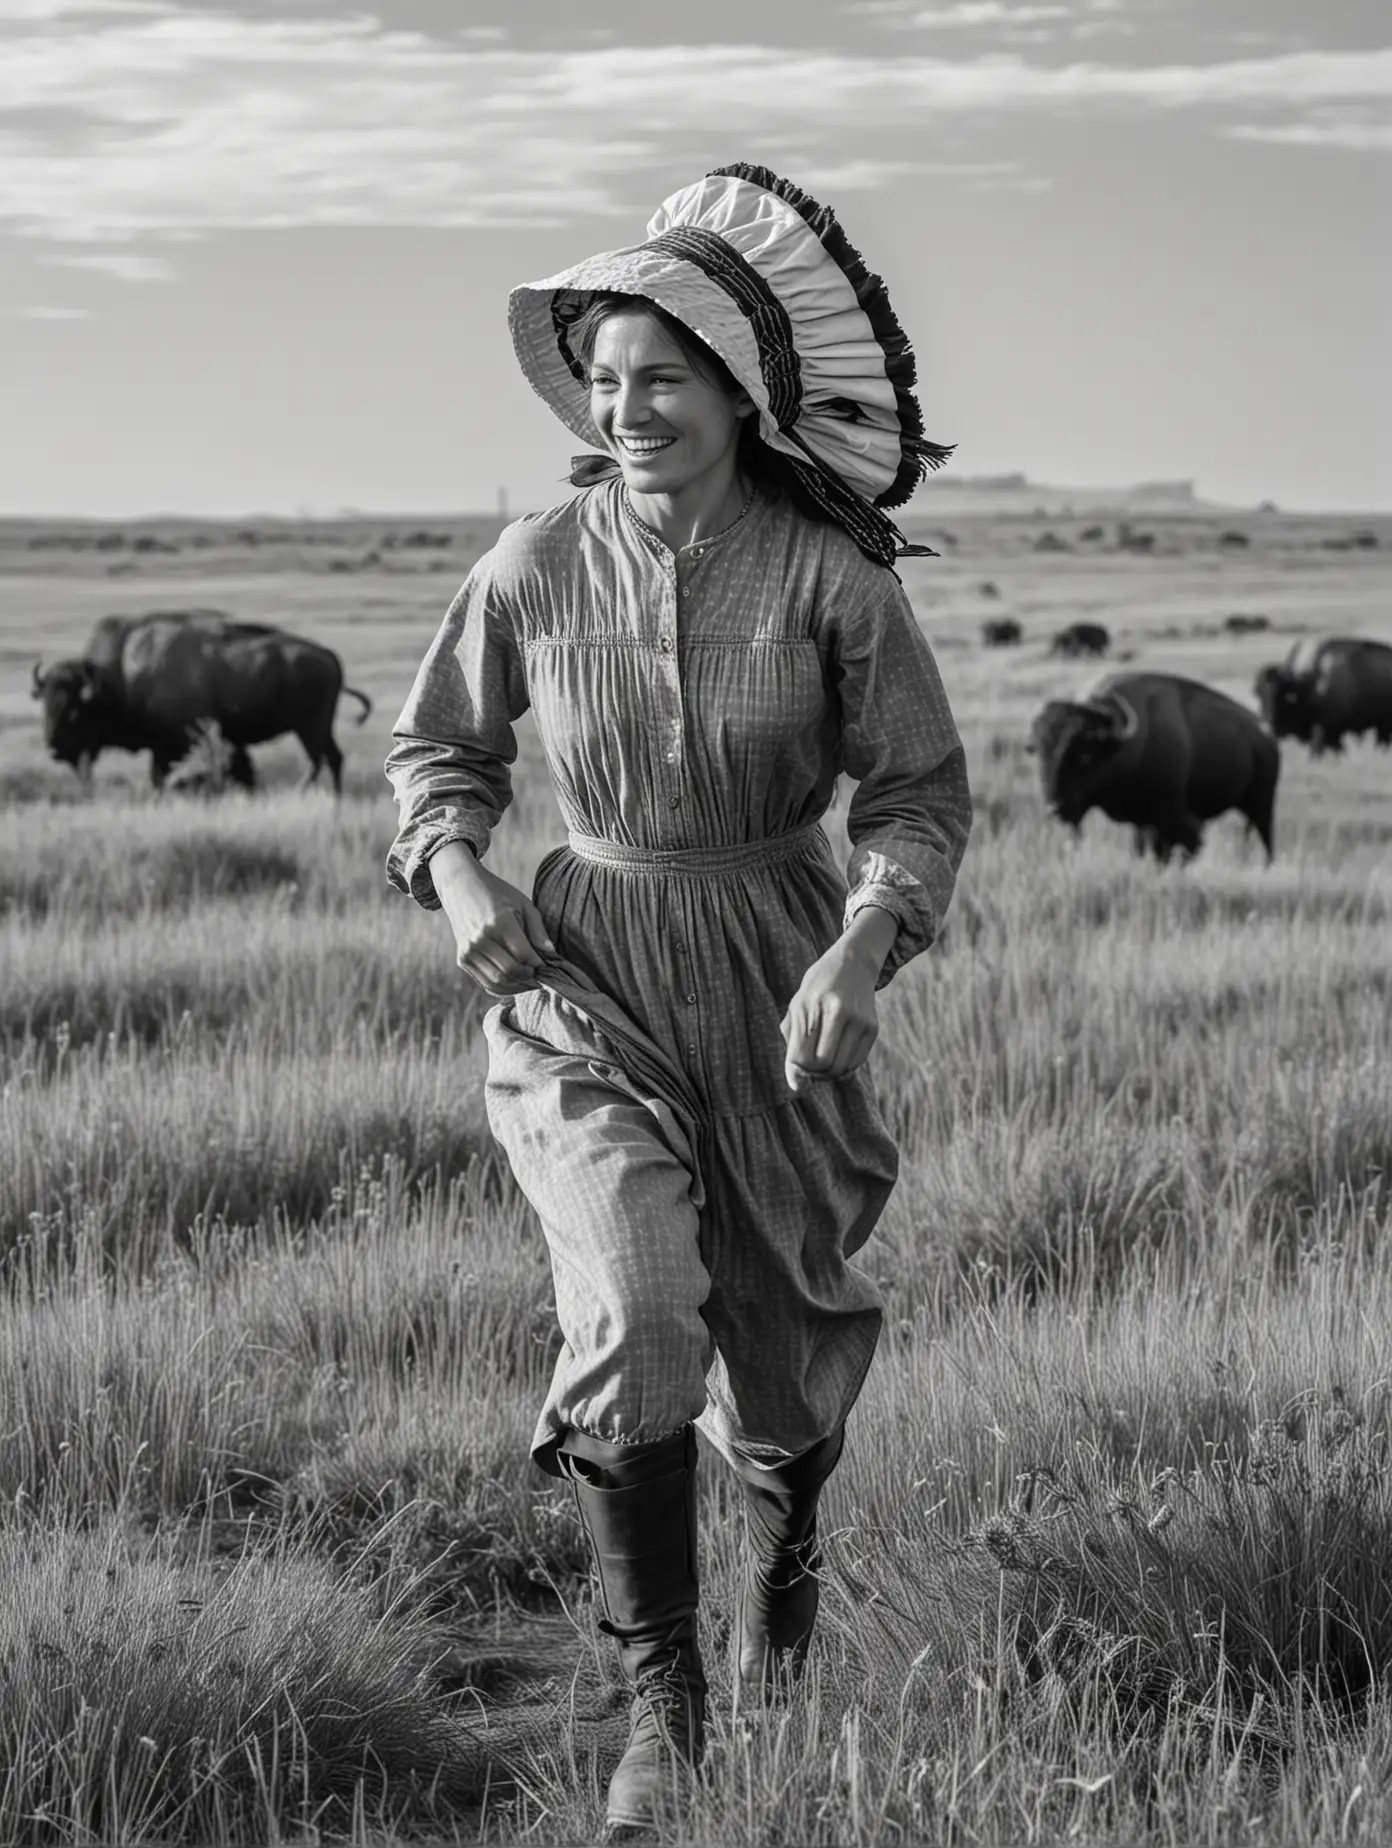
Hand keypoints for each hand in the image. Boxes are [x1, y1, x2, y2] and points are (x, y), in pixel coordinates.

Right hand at [430, 842, 555, 994]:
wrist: (461, 887)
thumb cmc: (497, 894)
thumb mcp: (523, 904)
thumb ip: (538, 930)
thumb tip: (551, 955)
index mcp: (499, 922)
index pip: (524, 955)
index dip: (539, 965)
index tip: (547, 965)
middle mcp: (481, 939)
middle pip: (511, 972)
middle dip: (530, 978)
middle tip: (541, 976)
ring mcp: (469, 951)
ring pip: (497, 982)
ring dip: (518, 987)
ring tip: (530, 981)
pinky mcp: (462, 959)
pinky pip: (485, 983)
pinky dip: (502, 989)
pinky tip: (515, 984)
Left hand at [780, 912, 893, 1093]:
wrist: (853, 963)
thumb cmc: (818, 987)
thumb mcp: (797, 1004)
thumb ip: (792, 1040)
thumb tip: (796, 1084)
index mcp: (811, 1005)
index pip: (801, 1055)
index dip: (796, 1072)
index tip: (796, 1075)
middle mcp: (837, 1012)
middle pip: (822, 1064)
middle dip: (813, 1074)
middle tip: (809, 1071)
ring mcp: (858, 1020)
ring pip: (841, 1067)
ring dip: (828, 1074)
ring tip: (822, 1067)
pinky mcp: (872, 1027)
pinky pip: (857, 1062)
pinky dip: (845, 1068)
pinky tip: (837, 1059)